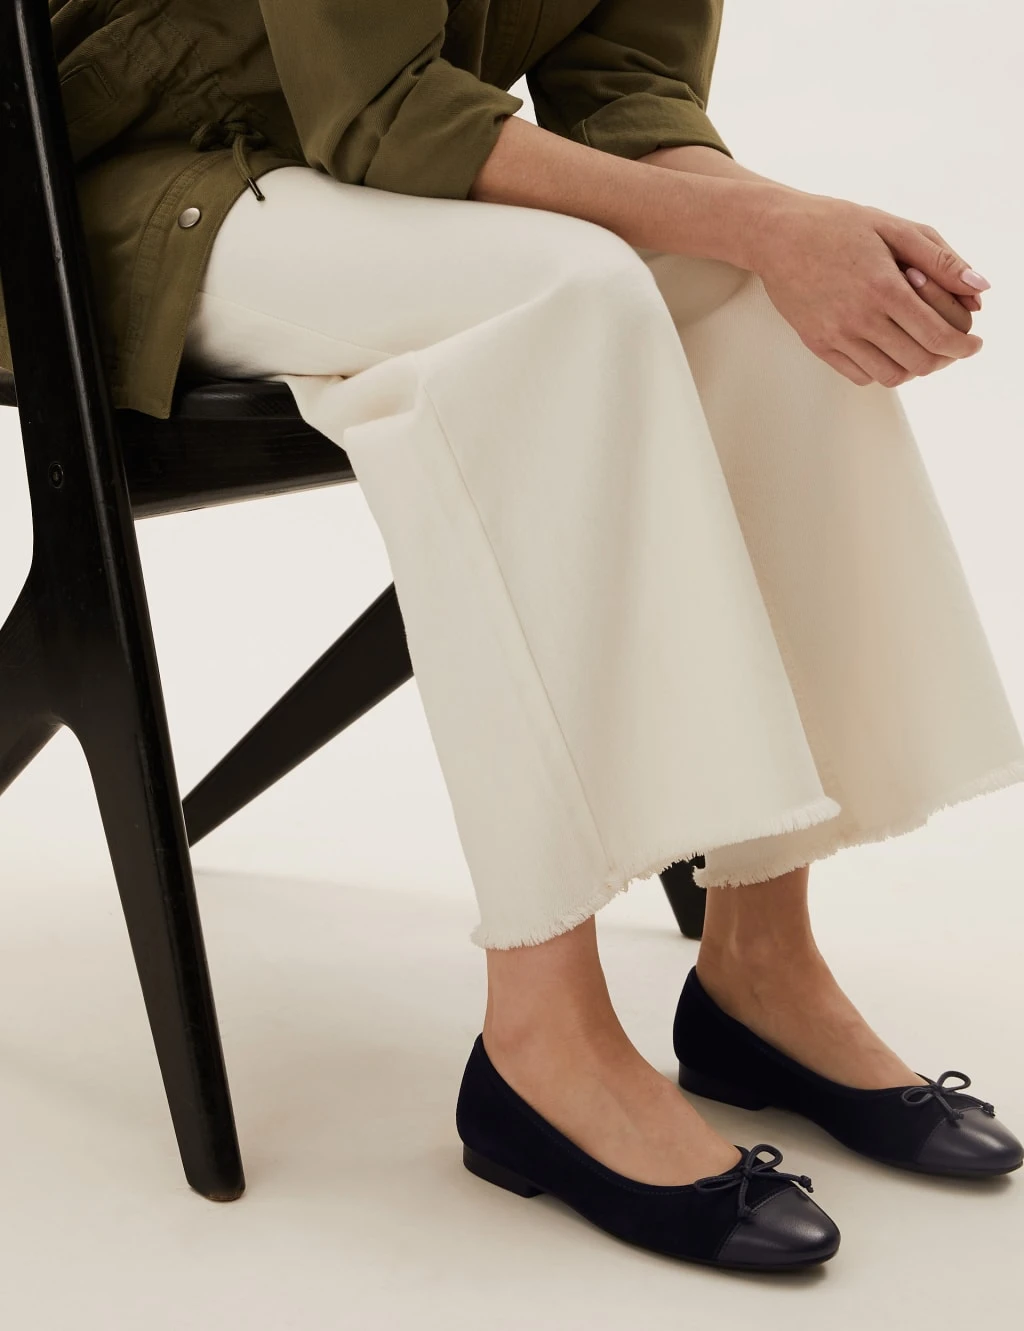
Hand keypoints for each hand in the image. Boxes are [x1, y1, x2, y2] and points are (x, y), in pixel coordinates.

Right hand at [746, 187, 987, 386]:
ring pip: (891, 375)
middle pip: (920, 361)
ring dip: (914, 367)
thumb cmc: (837, 225)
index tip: (973, 342)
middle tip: (952, 346)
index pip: (938, 335)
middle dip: (946, 358)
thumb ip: (941, 260)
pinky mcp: (818, 344)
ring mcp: (836, 335)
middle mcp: (859, 318)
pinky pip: (861, 376)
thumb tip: (979, 288)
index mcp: (884, 287)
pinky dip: (883, 369)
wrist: (778, 235)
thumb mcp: (895, 228)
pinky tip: (888, 348)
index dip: (964, 345)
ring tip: (920, 347)